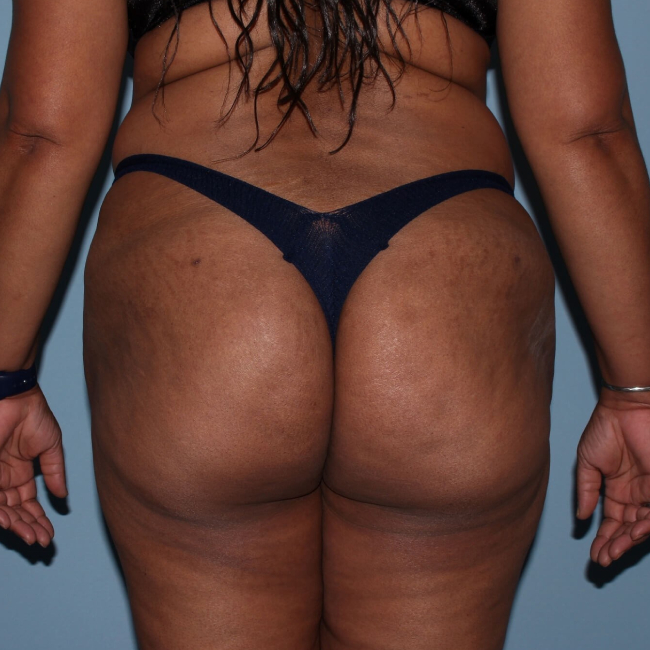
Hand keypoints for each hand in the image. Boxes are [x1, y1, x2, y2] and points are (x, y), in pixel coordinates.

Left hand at [0, 384, 66, 546]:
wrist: (17, 400)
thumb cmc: (34, 416)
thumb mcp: (51, 447)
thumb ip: (55, 472)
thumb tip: (63, 496)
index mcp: (20, 472)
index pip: (28, 503)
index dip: (38, 519)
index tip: (49, 533)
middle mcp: (4, 478)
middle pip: (15, 512)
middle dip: (28, 527)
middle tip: (41, 541)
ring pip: (2, 510)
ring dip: (16, 525)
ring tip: (30, 537)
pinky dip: (1, 513)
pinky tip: (12, 523)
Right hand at [576, 389, 649, 566]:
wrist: (625, 409)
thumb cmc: (604, 430)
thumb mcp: (587, 463)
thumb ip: (585, 490)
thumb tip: (581, 517)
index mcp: (617, 490)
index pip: (613, 522)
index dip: (604, 539)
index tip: (595, 554)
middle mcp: (635, 495)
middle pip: (628, 529)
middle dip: (616, 546)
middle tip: (603, 559)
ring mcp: (649, 492)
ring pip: (643, 526)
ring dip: (629, 541)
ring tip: (614, 552)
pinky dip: (644, 526)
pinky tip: (631, 535)